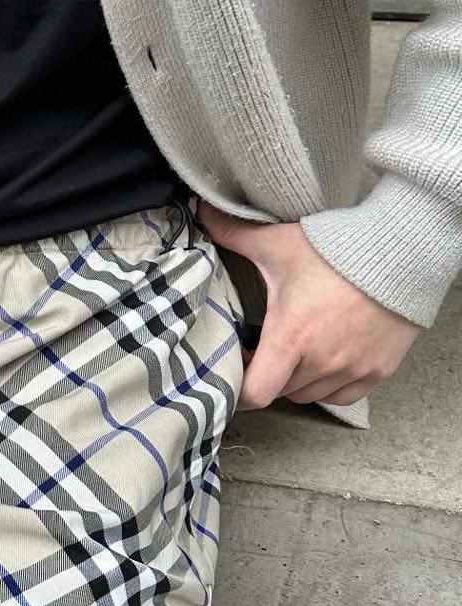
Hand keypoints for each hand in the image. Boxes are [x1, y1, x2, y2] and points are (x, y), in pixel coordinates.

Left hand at [195, 200, 421, 409]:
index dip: (238, 388)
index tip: (236, 366)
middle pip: (280, 391)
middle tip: (263, 347)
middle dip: (267, 374)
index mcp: (292, 337)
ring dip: (297, 380)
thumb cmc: (338, 249)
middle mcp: (323, 362)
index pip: (256, 393)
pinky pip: (343, 396)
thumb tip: (201, 210)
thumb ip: (234, 231)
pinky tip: (324, 360)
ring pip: (310, 395)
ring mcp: (354, 369)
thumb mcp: (279, 241)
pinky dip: (329, 386)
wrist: (403, 251)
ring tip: (294, 350)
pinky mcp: (378, 370)